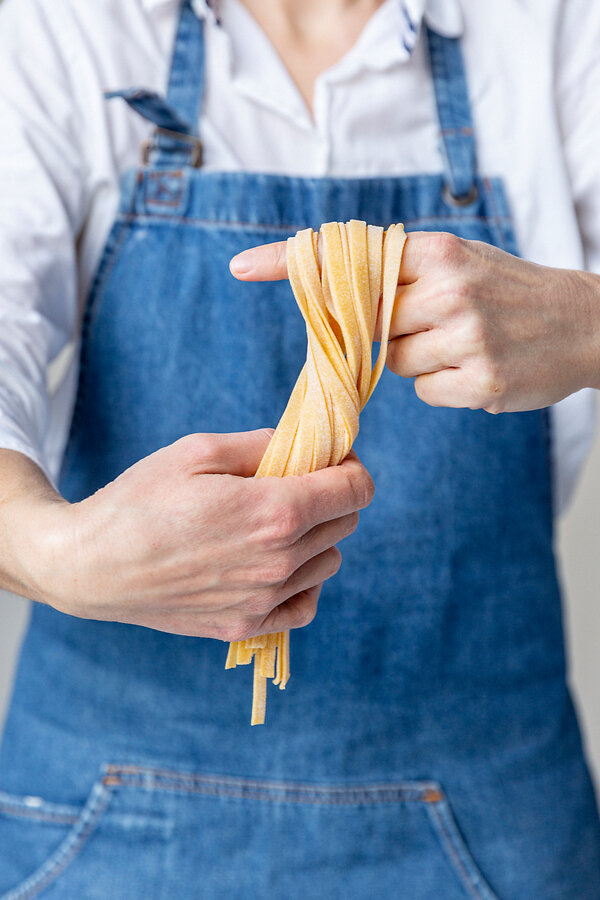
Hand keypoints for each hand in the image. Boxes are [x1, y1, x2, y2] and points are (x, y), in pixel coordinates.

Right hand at [23, 432, 372, 639]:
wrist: (90, 567)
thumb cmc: (139, 501)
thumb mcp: (198, 450)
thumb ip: (264, 444)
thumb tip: (307, 446)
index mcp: (274, 512)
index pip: (357, 490)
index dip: (350, 467)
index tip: (330, 460)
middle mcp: (279, 561)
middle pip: (346, 523)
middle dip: (331, 497)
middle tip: (294, 484)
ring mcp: (264, 599)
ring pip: (329, 561)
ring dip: (315, 538)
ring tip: (271, 524)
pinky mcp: (245, 626)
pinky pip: (306, 604)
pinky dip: (302, 582)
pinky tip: (273, 564)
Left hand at [230, 232, 599, 412]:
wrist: (585, 324)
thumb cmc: (509, 292)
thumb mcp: (460, 261)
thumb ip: (402, 273)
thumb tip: (337, 300)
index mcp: (440, 251)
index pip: (352, 256)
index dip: (294, 261)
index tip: (242, 267)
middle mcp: (449, 290)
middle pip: (369, 323)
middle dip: (386, 329)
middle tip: (432, 322)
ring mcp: (465, 338)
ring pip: (392, 362)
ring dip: (417, 358)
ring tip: (463, 342)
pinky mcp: (478, 382)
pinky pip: (424, 391)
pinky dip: (440, 385)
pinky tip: (475, 368)